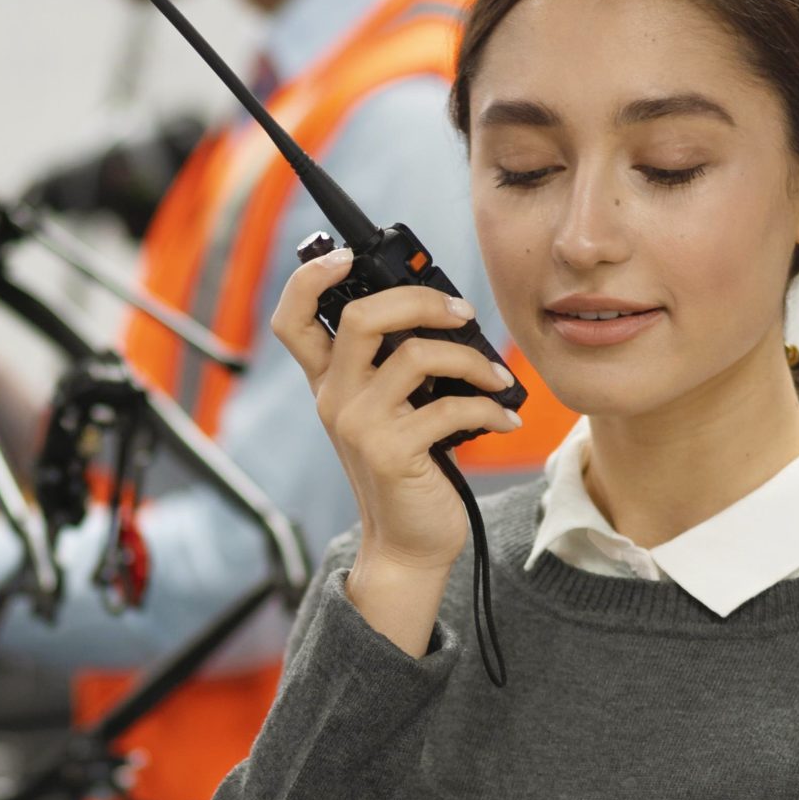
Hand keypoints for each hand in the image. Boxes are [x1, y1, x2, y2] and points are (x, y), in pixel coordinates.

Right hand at [271, 251, 521, 578]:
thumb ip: (398, 365)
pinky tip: (505, 417)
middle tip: (461, 312)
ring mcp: (360, 426)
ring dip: (471, 358)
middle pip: (360, 316)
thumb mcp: (391, 411)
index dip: (310, 277)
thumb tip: (447, 314)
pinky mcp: (392, 453)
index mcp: (329, 382)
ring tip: (496, 377)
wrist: (407, 544)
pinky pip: (449, 406)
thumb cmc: (409, 470)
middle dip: (419, 300)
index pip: (294, 319)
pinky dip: (488, 407)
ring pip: (414, 355)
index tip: (345, 255)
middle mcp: (334, 399)